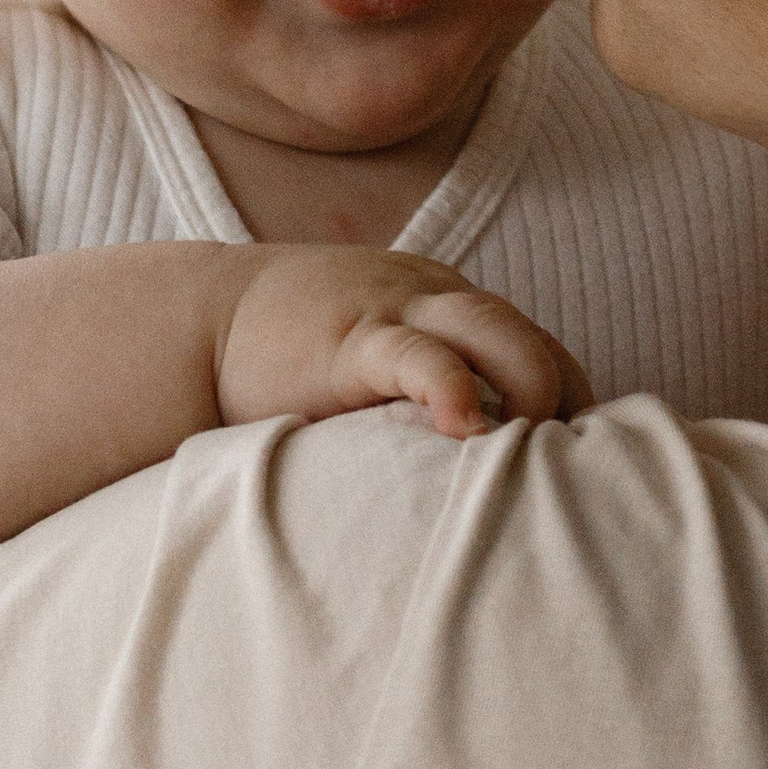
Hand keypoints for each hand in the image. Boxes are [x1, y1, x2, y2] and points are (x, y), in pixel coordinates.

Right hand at [214, 249, 591, 441]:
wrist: (190, 323)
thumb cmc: (278, 359)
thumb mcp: (366, 361)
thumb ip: (416, 394)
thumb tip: (468, 469)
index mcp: (439, 307)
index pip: (532, 342)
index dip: (564, 398)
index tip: (577, 461)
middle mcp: (430, 299)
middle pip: (528, 334)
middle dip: (562, 397)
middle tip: (569, 465)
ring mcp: (393, 313)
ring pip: (495, 331)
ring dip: (530, 387)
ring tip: (537, 448)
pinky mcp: (353, 339)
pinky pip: (419, 355)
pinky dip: (453, 386)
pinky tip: (466, 426)